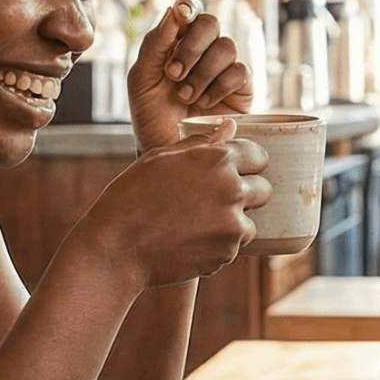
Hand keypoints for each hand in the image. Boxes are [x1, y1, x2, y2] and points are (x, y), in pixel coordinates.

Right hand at [87, 118, 270, 285]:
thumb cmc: (131, 198)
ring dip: (232, 224)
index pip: (258, 156)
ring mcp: (232, 223)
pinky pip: (234, 247)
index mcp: (216, 159)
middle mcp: (231, 188)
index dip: (247, 164)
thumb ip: (201, 143)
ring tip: (196, 226)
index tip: (236, 172)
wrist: (116, 248)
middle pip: (263, 189)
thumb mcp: (160, 159)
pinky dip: (218, 247)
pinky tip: (189, 243)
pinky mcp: (228, 252)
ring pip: (250, 222)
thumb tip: (231, 127)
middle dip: (246, 195)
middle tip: (214, 203)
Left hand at [127, 0, 253, 152]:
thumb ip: (154, 45)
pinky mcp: (241, 89)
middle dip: (191, 47)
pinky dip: (219, 86)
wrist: (167, 152)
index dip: (188, 7)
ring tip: (186, 97)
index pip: (188, 12)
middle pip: (211, 22)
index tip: (181, 14)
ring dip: (202, 72)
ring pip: (226, 46)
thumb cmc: (151, 116)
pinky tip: (205, 104)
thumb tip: (173, 11)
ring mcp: (224, 69)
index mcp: (176, 42)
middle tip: (174, 74)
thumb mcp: (142, 80)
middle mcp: (203, 51)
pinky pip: (239, 72)